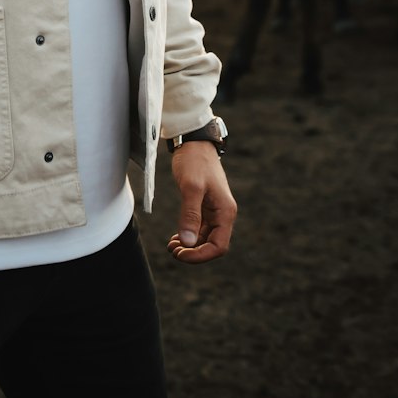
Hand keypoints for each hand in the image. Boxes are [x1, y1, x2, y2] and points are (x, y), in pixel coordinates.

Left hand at [167, 143, 236, 263]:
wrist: (193, 142)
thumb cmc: (194, 161)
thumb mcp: (191, 187)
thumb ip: (190, 215)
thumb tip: (188, 242)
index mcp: (225, 212)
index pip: (219, 246)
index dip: (200, 255)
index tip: (181, 254)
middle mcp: (223, 214)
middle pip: (212, 245)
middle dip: (193, 252)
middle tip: (173, 250)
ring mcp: (215, 211)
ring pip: (205, 238)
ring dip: (190, 246)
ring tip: (172, 246)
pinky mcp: (205, 206)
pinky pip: (200, 228)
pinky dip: (189, 236)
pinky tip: (176, 238)